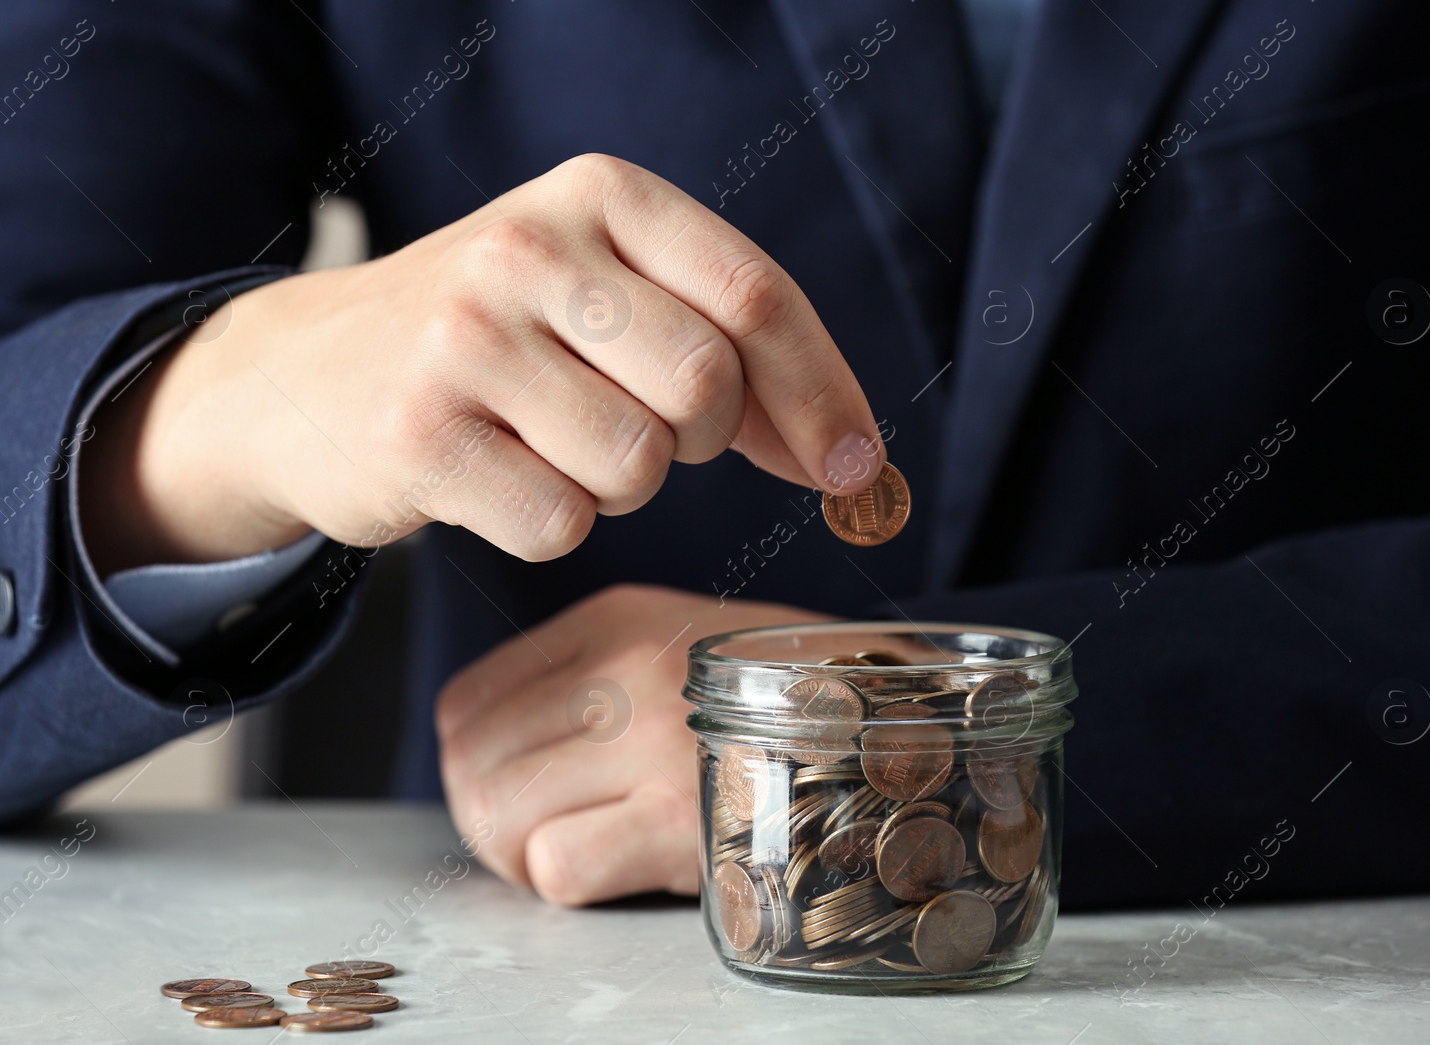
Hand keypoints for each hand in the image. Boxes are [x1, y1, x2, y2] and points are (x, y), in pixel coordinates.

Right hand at [81, 153, 883, 571]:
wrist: (308, 376)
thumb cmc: (498, 341)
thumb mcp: (606, 295)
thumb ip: (729, 346)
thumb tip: (853, 454)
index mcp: (599, 195)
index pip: (755, 295)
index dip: (824, 393)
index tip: (856, 465)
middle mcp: (529, 247)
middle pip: (706, 387)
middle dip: (702, 439)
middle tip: (643, 428)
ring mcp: (464, 338)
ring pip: (638, 465)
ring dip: (620, 485)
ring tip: (555, 446)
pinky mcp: (417, 435)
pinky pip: (561, 523)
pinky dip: (550, 523)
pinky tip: (501, 479)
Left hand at [435, 583, 834, 904]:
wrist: (896, 719)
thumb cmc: (776, 697)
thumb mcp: (673, 644)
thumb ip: (580, 677)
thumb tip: (480, 751)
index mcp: (613, 619)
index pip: (463, 703)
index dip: (472, 763)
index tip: (516, 787)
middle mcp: (625, 668)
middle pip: (469, 764)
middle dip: (488, 820)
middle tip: (539, 837)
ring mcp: (654, 740)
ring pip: (499, 815)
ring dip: (524, 856)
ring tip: (582, 849)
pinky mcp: (682, 815)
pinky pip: (557, 867)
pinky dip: (571, 880)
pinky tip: (624, 862)